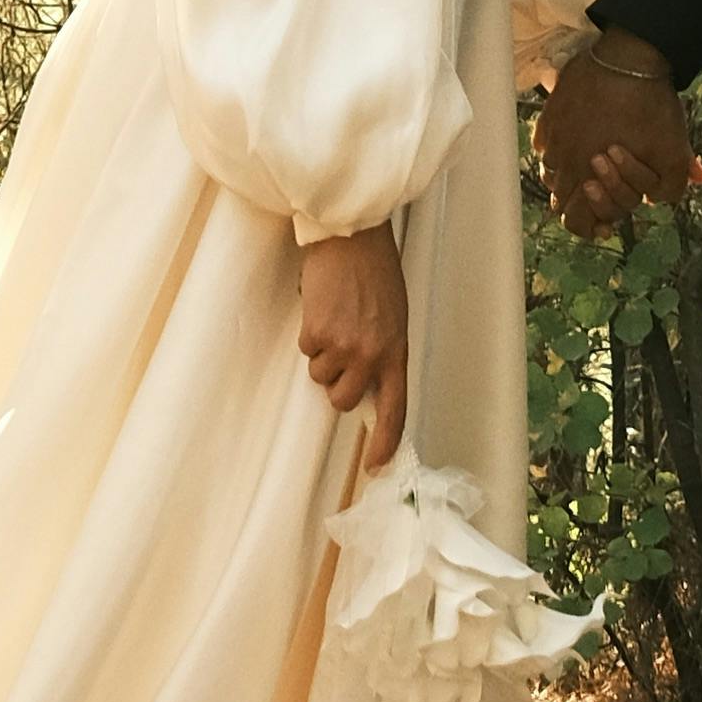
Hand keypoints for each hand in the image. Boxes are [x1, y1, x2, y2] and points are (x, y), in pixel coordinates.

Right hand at [297, 224, 409, 470]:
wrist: (353, 236)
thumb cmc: (375, 272)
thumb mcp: (392, 317)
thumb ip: (383, 352)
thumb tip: (366, 383)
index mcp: (395, 351)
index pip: (394, 409)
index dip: (385, 441)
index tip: (376, 465)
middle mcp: (371, 355)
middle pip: (343, 400)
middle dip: (337, 384)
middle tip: (340, 353)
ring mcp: (343, 346)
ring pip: (320, 375)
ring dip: (322, 355)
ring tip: (333, 319)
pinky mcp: (317, 333)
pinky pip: (306, 350)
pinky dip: (310, 334)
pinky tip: (322, 308)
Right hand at [534, 37, 699, 238]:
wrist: (629, 56)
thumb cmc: (649, 107)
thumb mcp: (673, 151)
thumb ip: (673, 184)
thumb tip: (688, 188)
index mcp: (590, 178)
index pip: (574, 221)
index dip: (590, 226)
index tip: (605, 222)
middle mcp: (565, 161)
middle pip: (560, 200)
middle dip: (584, 199)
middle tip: (603, 187)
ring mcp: (553, 136)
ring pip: (551, 172)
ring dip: (570, 174)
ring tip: (592, 162)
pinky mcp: (550, 113)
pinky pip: (544, 143)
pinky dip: (558, 148)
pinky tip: (577, 139)